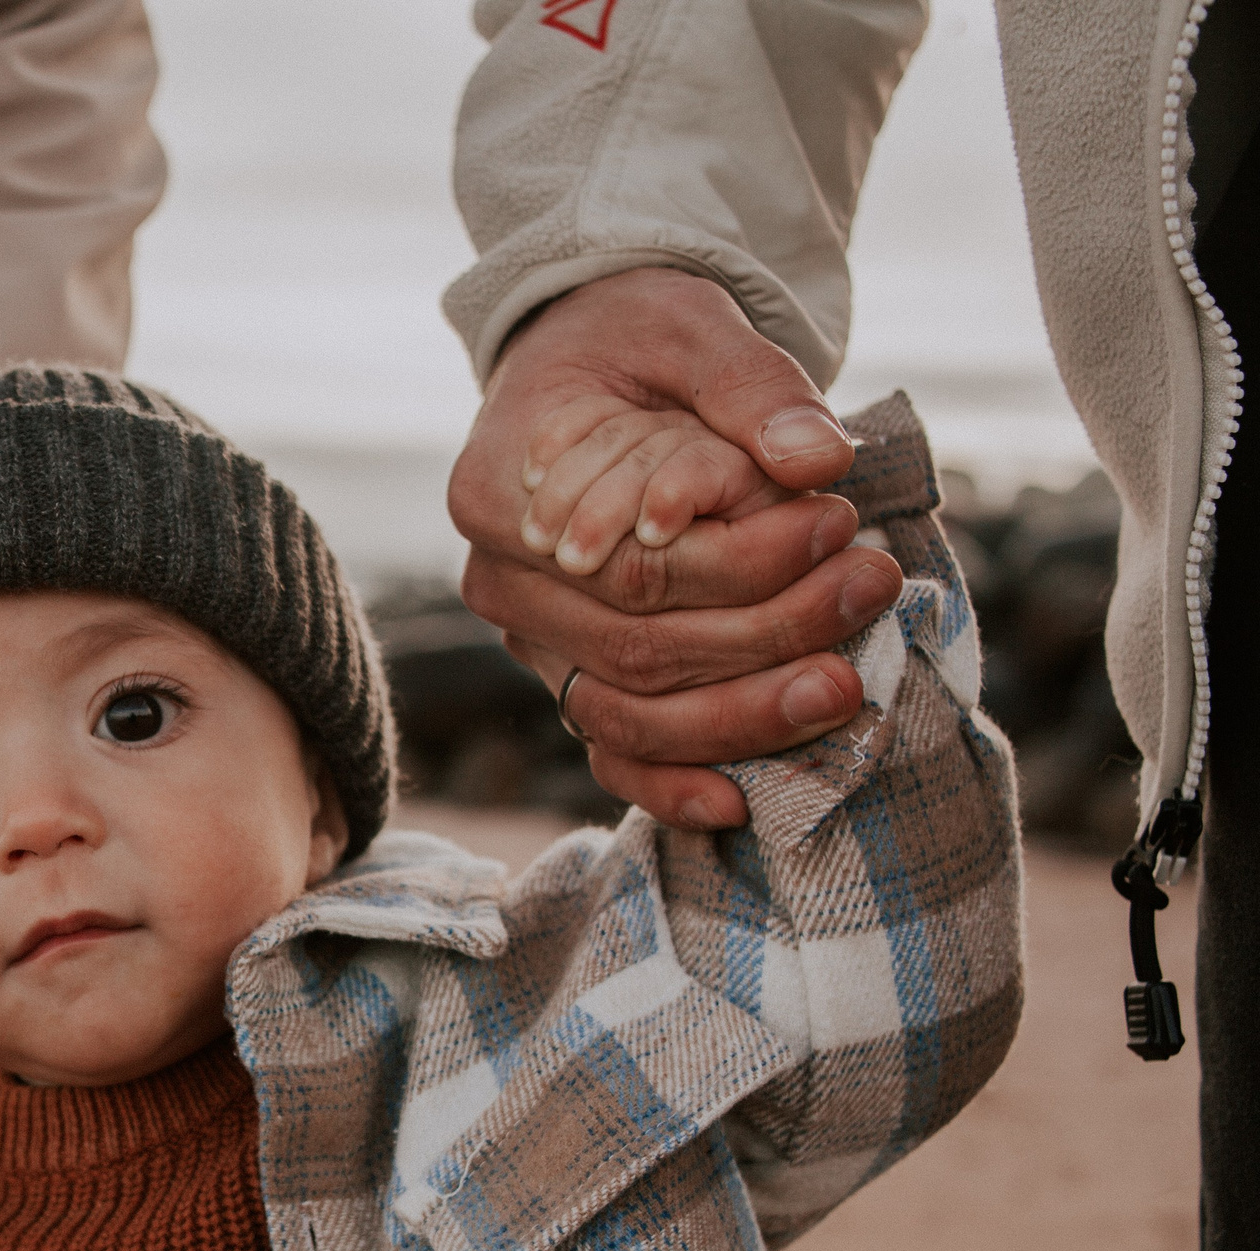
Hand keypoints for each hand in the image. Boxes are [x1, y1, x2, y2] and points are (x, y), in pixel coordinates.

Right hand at [447, 267, 901, 828]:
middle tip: (871, 589)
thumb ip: (751, 388)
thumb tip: (818, 459)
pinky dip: (669, 785)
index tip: (837, 525)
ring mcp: (531, 641)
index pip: (628, 565)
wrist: (593, 367)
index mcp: (497, 494)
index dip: (741, 563)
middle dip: (764, 637)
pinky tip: (740, 803)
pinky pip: (608, 751)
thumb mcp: (689, 330)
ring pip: (626, 713)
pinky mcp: (568, 675)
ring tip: (844, 685)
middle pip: (633, 648)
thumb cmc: (635, 343)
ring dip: (741, 717)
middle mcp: (500, 583)